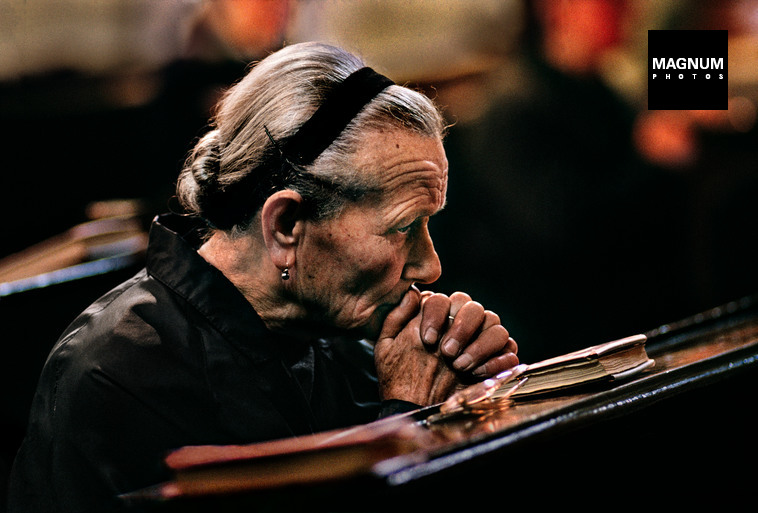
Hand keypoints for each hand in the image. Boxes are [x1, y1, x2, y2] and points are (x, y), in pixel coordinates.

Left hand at [373, 288, 517, 405]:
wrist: (416, 407)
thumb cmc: (398, 376)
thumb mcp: (387, 347)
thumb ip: (395, 317)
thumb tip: (413, 292)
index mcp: (437, 317)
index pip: (444, 299)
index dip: (437, 314)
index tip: (427, 339)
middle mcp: (462, 325)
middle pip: (474, 307)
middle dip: (461, 328)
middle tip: (447, 352)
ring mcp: (482, 342)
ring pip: (496, 325)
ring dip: (479, 345)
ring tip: (460, 365)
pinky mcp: (497, 362)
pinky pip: (510, 352)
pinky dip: (497, 361)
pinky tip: (477, 374)